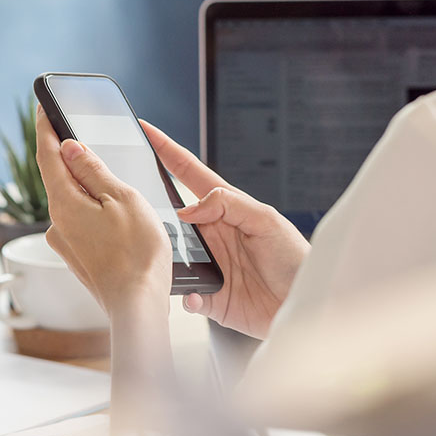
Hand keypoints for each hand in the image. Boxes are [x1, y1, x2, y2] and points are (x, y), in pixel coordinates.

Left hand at [36, 106, 177, 435]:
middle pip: (56, 176)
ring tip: (98, 166)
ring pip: (69, 199)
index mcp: (64, 202)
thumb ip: (93, 171)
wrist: (137, 306)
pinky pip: (78, 219)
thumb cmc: (137, 254)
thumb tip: (70, 147)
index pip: (47, 154)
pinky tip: (107, 206)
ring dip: (79, 180)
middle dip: (64, 152)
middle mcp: (57, 222)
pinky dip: (87, 204)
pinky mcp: (77, 255)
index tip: (42, 105)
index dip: (45, 127)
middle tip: (70, 127)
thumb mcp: (121, 199)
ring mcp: (65, 241)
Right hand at [141, 120, 309, 338]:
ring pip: (168, 254)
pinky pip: (183, 293)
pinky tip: (193, 294)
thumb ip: (229, 204)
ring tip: (160, 255)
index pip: (188, 173)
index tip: (146, 130)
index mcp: (224, 208)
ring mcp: (206, 264)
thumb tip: (188, 209)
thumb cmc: (295, 259)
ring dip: (162, 255)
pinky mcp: (207, 295)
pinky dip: (184, 294)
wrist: (305, 305)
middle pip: (169, 214)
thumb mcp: (267, 220)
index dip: (166, 150)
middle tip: (131, 200)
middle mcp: (210, 234)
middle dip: (148, 207)